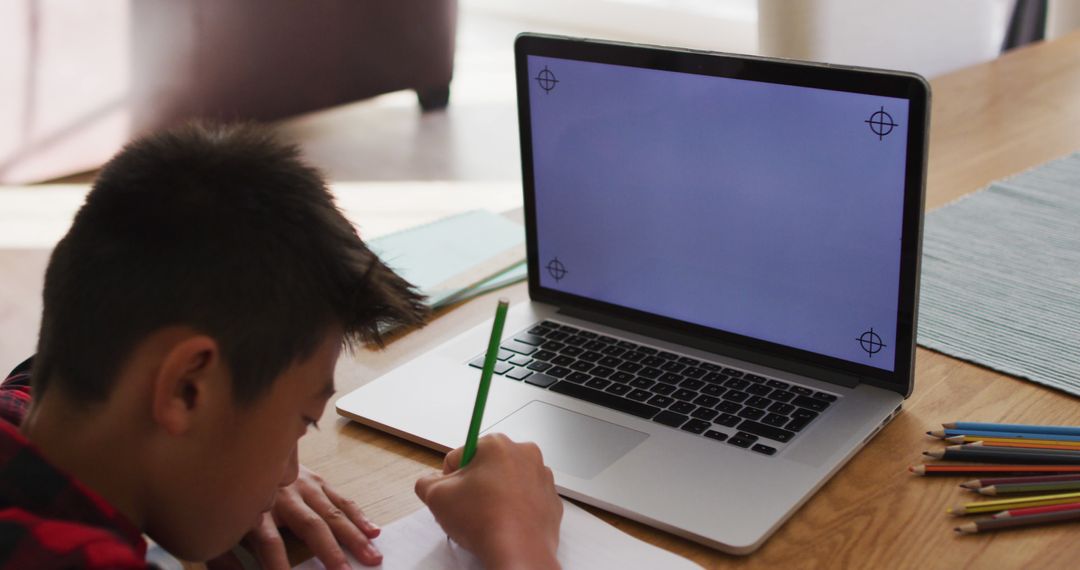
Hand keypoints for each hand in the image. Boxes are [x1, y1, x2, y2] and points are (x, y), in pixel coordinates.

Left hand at [211, 464, 381, 569]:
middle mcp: (283, 496)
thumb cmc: (231, 497)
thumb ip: (224, 558)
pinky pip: (340, 499)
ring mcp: (303, 485)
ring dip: (354, 536)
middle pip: (311, 526)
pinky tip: (373, 531)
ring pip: (332, 512)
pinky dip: (358, 516)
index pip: (270, 543)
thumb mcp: (220, 529)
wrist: (243, 448)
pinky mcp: (316, 481)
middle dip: (330, 552)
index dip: (279, 564)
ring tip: (372, 557)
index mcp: (256, 511)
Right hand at [414, 434, 562, 569]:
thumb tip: (429, 482)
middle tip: (468, 509)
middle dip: (475, 485)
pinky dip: (515, 509)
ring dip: (496, 496)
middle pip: (486, 467)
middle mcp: (524, 453)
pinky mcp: (551, 499)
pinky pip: (526, 499)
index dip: (449, 478)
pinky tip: (505, 524)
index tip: (452, 495)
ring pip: (507, 482)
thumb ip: (426, 482)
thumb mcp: (436, 497)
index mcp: (496, 444)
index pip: (460, 456)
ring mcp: (542, 476)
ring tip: (487, 519)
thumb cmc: (483, 521)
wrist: (518, 551)